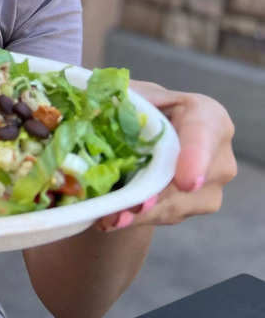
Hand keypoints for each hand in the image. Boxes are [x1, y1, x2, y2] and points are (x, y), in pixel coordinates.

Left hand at [97, 81, 236, 230]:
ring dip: (140, 214)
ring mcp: (210, 187)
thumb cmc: (144, 112)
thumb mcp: (135, 97)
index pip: (203, 135)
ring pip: (175, 206)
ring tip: (110, 217)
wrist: (150, 142)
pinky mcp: (193, 208)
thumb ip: (124, 99)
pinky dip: (137, 219)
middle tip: (126, 207)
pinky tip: (112, 220)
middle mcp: (218, 155)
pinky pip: (165, 217)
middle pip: (189, 181)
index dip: (195, 157)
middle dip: (154, 195)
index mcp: (207, 117)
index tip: (185, 182)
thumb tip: (98, 108)